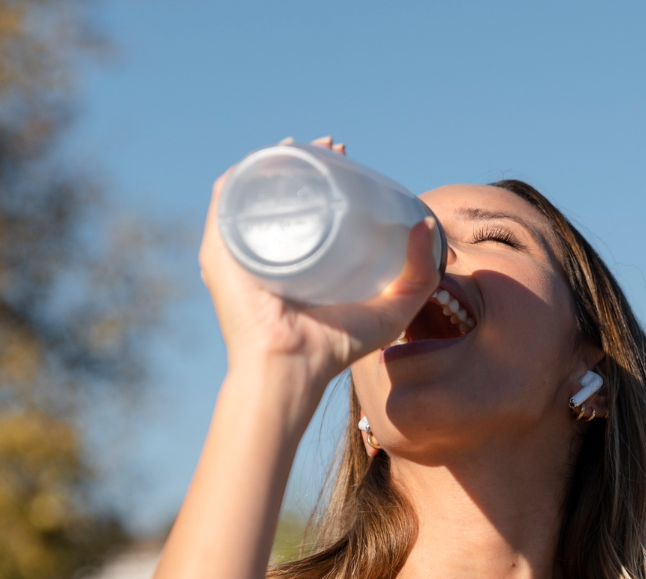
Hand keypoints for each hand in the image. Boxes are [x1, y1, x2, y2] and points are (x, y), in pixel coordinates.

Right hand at [197, 136, 439, 387]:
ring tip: (299, 145)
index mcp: (302, 260)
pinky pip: (224, 202)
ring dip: (271, 160)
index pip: (311, 206)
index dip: (329, 176)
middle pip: (281, 192)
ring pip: (251, 190)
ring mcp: (240, 248)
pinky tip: (261, 159)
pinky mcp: (219, 250)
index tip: (347, 156)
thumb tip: (426, 224)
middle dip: (302, 160)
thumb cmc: (337, 345)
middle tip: (331, 148)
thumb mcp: (393, 307)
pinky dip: (239, 175)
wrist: (292, 366)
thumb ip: (419, 273)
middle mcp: (269, 251)